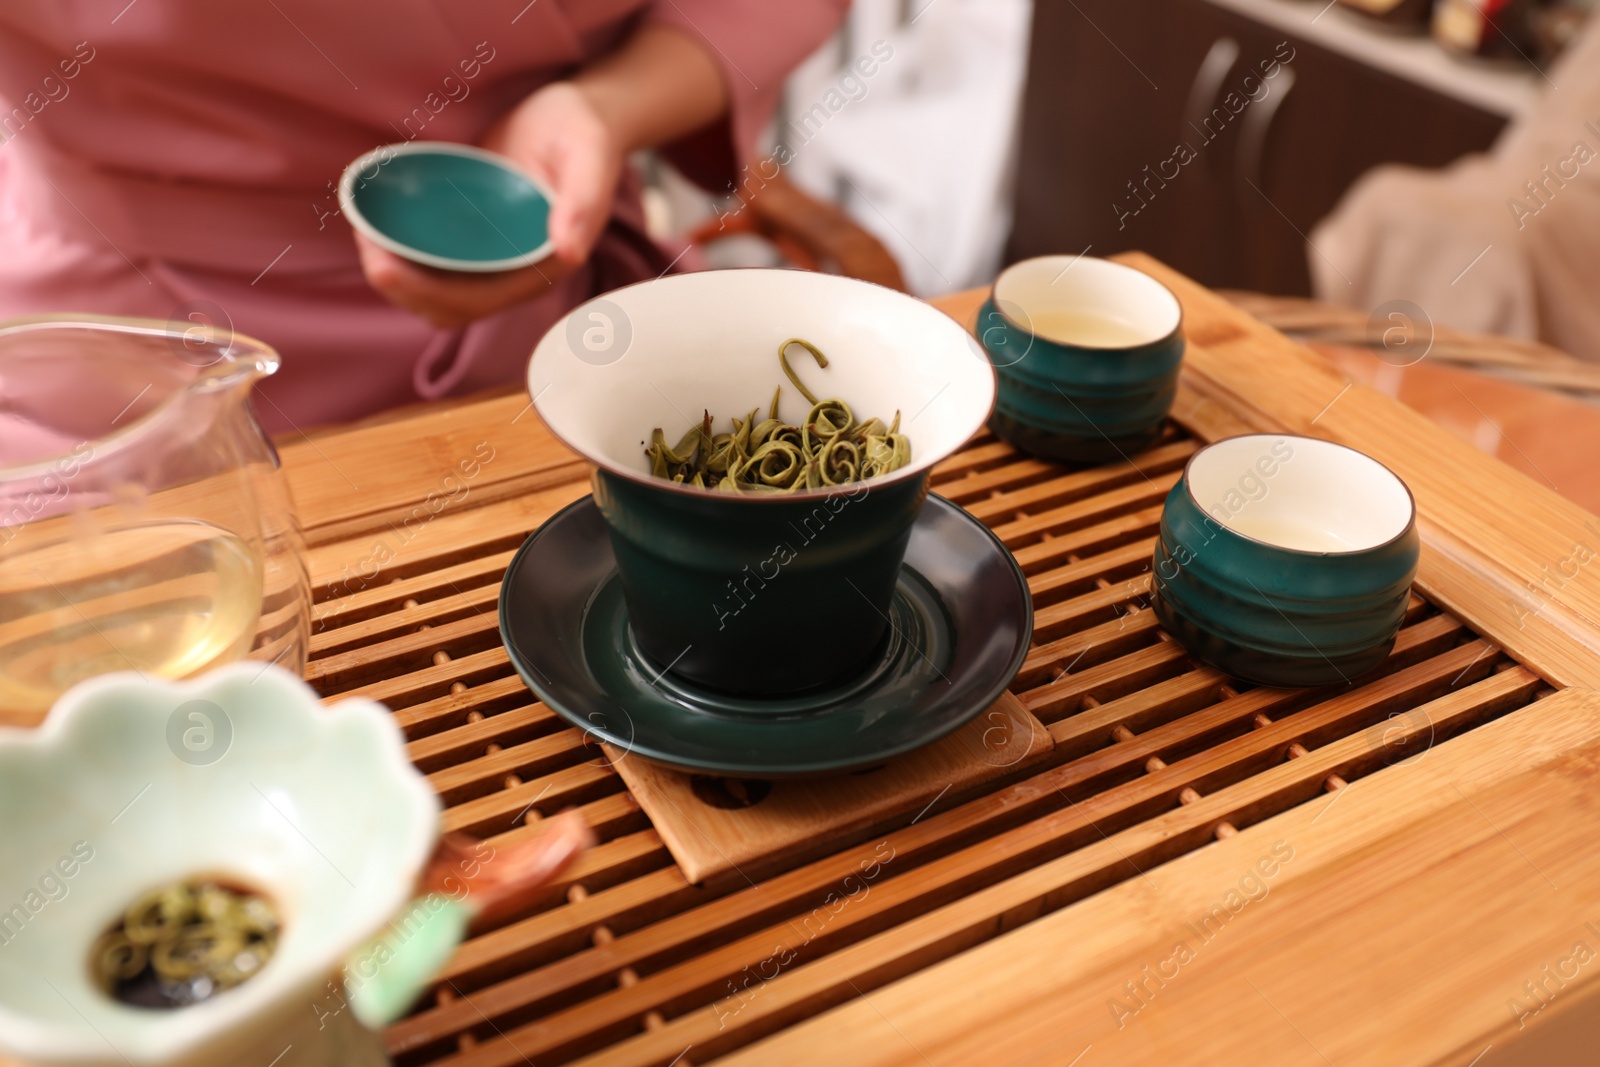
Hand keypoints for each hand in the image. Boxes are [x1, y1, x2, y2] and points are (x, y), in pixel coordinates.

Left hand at [354, 81, 623, 328]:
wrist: (576, 118)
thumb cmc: (584, 134)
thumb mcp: (589, 155)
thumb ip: (584, 201)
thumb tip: (569, 251)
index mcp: (541, 268)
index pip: (476, 301)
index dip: (425, 292)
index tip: (383, 264)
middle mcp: (514, 274)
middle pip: (446, 306)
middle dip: (401, 287)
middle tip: (365, 242)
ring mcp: (490, 259)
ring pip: (434, 291)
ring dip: (396, 275)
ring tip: (364, 232)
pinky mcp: (472, 240)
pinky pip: (431, 263)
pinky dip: (401, 254)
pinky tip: (376, 223)